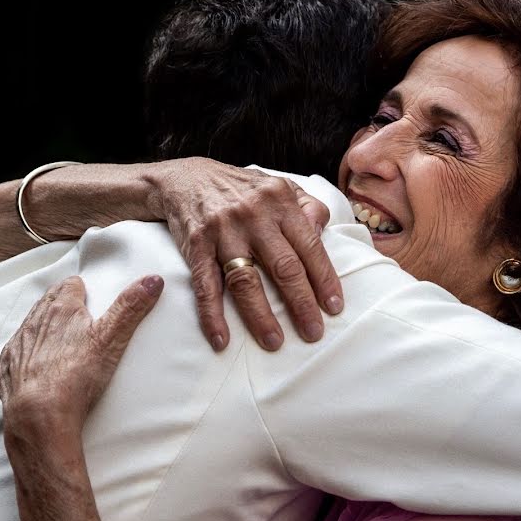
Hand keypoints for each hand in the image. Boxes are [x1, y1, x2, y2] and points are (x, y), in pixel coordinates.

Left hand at [0, 275, 163, 434]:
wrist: (39, 415)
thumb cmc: (76, 375)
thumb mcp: (112, 338)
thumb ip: (130, 307)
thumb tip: (152, 281)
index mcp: (61, 309)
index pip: (70, 286)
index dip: (80, 289)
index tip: (87, 293)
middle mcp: (35, 322)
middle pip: (48, 302)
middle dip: (60, 303)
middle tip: (74, 310)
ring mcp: (19, 345)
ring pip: (31, 325)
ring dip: (43, 326)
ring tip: (58, 335)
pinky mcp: (8, 369)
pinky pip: (16, 353)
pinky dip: (26, 353)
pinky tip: (37, 364)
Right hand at [155, 158, 343, 351]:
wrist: (186, 178)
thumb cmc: (241, 189)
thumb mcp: (279, 185)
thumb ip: (307, 206)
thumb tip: (322, 231)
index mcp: (280, 201)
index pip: (309, 245)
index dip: (324, 279)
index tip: (334, 307)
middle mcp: (254, 215)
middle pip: (283, 266)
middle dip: (301, 303)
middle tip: (313, 332)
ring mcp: (223, 231)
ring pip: (246, 280)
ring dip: (260, 316)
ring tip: (274, 341)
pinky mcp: (196, 245)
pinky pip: (205, 285)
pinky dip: (212, 315)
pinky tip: (221, 339)